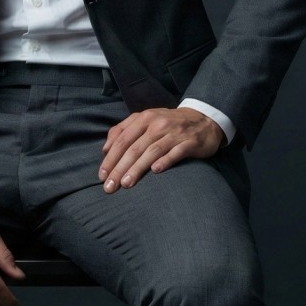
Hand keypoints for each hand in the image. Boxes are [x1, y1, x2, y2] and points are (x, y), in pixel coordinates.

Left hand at [98, 106, 224, 191]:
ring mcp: (174, 133)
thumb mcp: (145, 120)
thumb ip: (124, 130)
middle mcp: (158, 124)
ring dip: (137, 168)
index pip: (122, 139)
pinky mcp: (189, 143)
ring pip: (151, 151)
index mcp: (144, 118)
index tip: (102, 175)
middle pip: (134, 148)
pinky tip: (155, 171)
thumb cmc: (168, 123)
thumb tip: (105, 149)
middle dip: (119, 168)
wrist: (203, 120)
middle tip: (110, 186)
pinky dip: (165, 161)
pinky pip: (175, 153)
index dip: (111, 158)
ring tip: (126, 183)